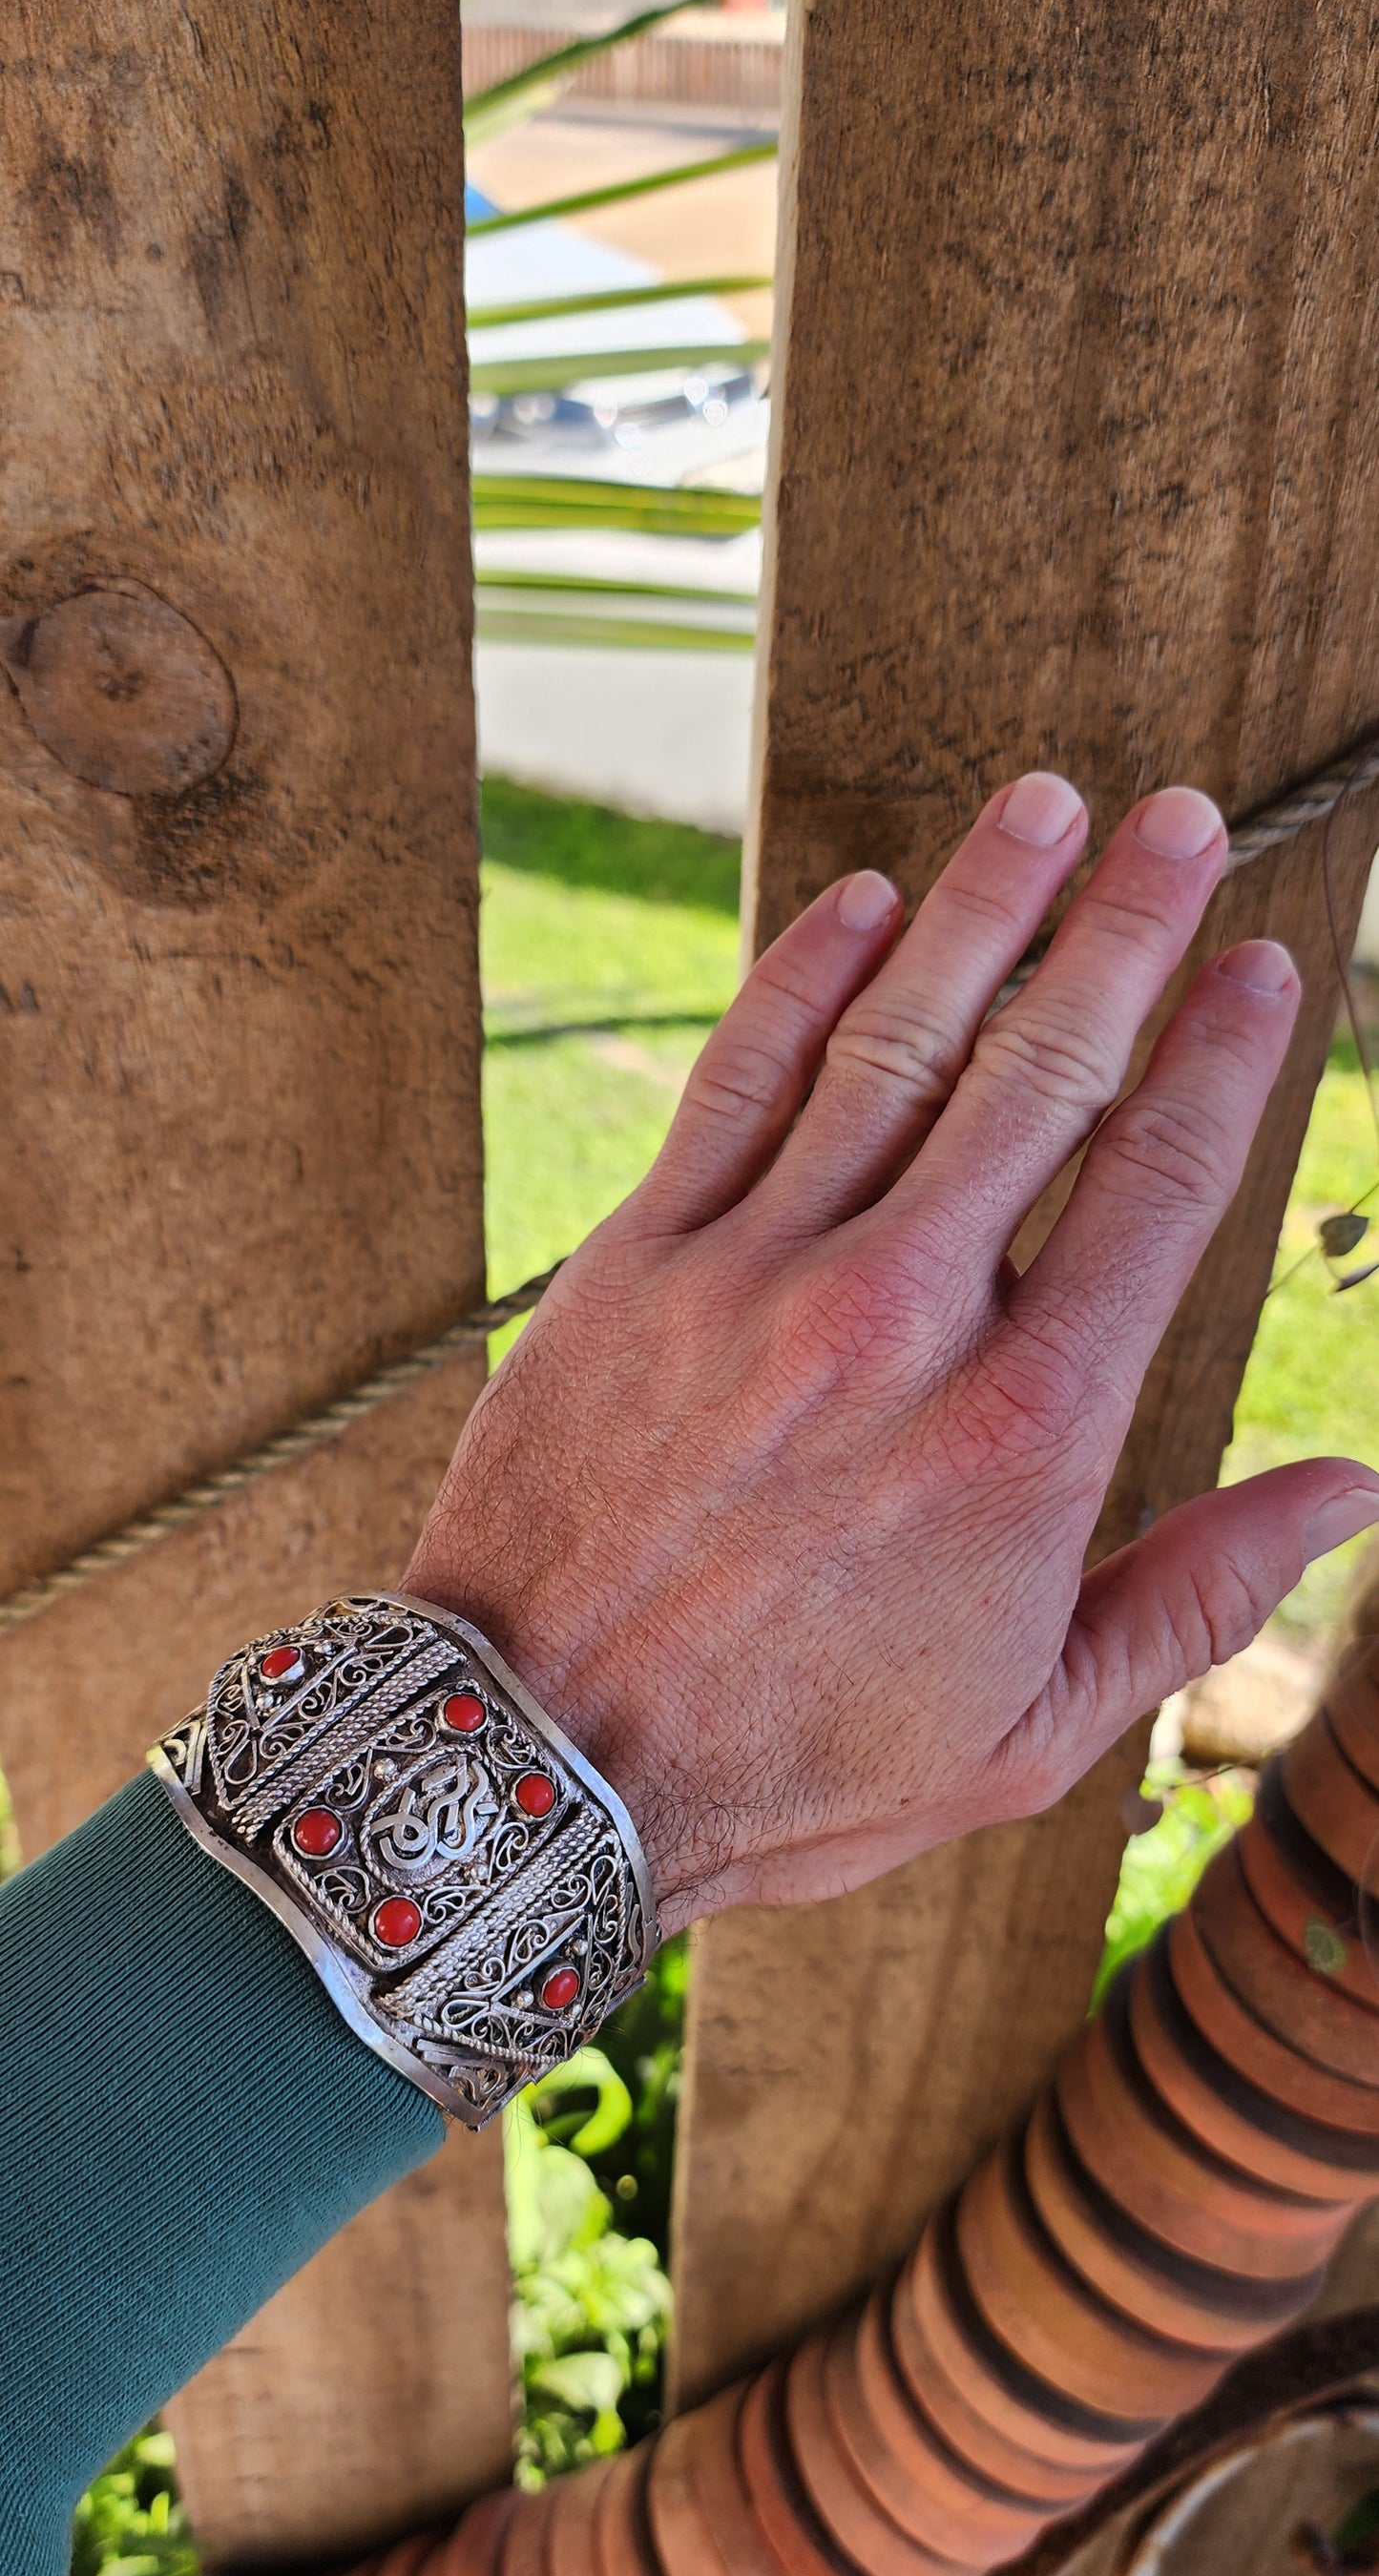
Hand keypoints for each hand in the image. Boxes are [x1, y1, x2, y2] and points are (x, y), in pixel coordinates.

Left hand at [406, 775, 1378, 1934]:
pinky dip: (800, 978)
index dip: (1221, 1052)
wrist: (534, 1767)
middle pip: (1042, 1074)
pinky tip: (858, 904)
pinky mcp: (636, 1262)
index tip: (1261, 960)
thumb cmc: (793, 1766)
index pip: (1157, 1186)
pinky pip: (736, 1080)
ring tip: (1044, 808)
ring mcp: (758, 1273)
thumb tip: (1348, 1490)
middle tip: (1174, 819)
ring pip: (894, 1044)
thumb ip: (1193, 1593)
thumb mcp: (1030, 1732)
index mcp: (1024, 1433)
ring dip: (977, 910)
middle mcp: (903, 1321)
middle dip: (1122, 929)